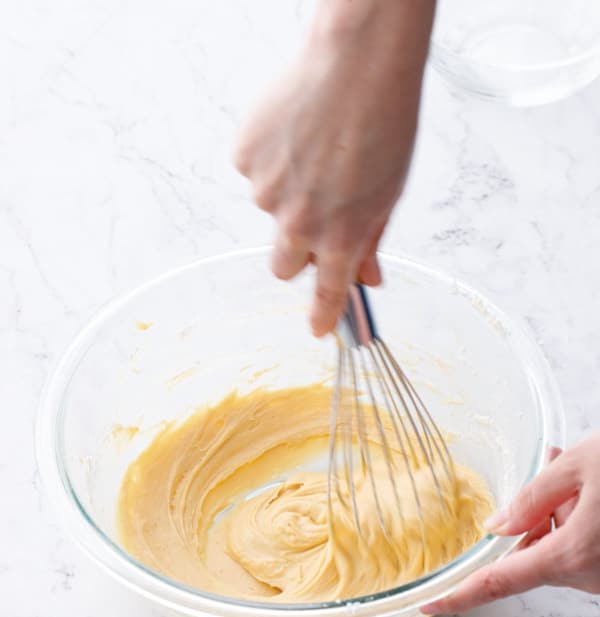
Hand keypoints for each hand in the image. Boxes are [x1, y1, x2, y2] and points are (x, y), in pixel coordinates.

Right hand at [235, 0, 434, 335]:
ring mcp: (268, 191)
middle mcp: (300, 222)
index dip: (323, 315)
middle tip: (314, 213)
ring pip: (269, 209)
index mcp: (341, 235)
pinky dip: (270, 157)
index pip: (328, 293)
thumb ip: (371, 241)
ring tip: (315, 149)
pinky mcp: (247, 158)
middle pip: (283, 264)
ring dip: (286, 191)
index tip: (319, 329)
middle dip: (295, 249)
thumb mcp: (389, 192)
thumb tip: (369, 278)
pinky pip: (253, 170)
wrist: (358, 62)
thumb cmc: (384, 121)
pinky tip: (294, 130)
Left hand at [423, 434, 599, 614]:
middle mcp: (587, 576)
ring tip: (584, 475)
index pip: (497, 583)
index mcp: (568, 556)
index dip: (458, 595)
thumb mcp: (580, 467)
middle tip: (553, 467)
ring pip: (559, 549)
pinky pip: (581, 550)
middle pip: (532, 554)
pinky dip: (580, 523)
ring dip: (562, 514)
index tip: (427, 603)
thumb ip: (531, 498)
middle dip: (535, 515)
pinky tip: (593, 490)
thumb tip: (496, 525)